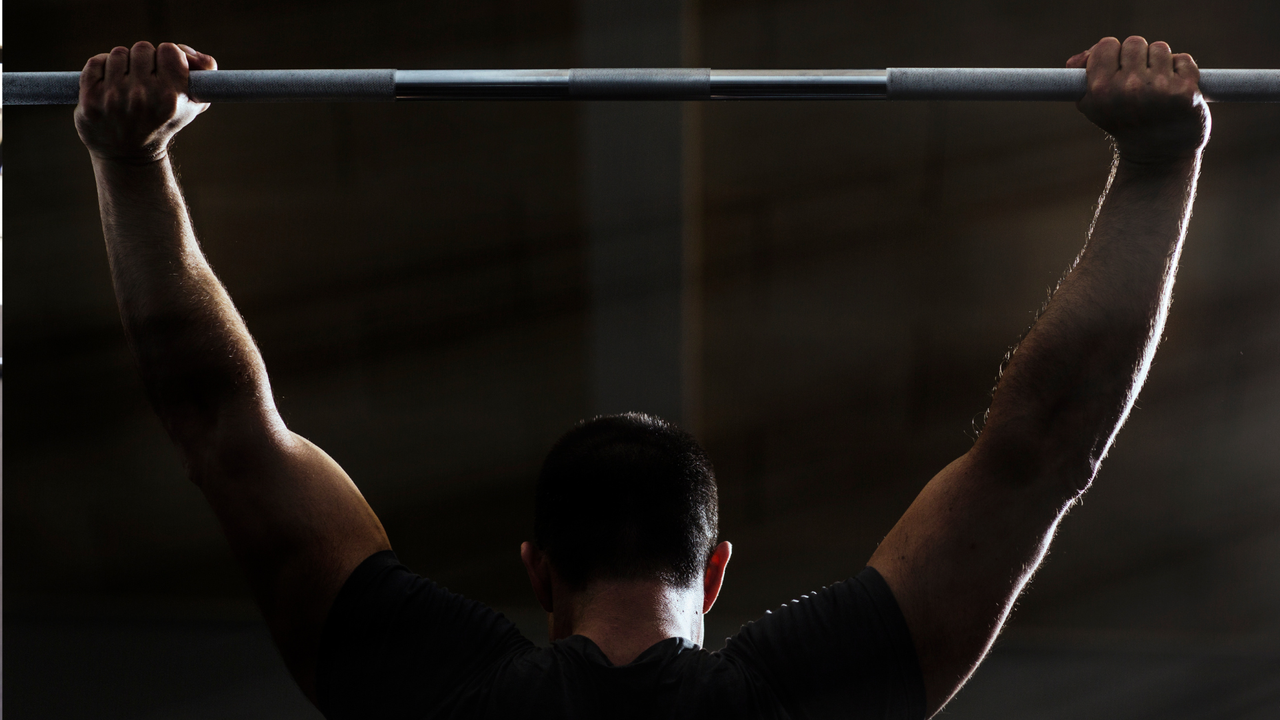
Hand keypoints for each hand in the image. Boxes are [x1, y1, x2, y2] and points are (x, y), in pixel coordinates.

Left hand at [75, 42, 216, 164]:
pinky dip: (102, 68)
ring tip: (126, 84)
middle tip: (144, 80)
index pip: (169, 50)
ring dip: (123, 64)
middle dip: (144, 61)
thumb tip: (192, 54)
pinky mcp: (90, 100)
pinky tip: (109, 84)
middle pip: (143, 48)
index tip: (164, 72)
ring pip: (119, 53)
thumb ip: (205, 72)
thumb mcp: (194, 103)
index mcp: (171, 98)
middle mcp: (143, 97)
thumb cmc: (164, 121)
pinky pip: (95, 62)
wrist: (130, 155)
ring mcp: (114, 98)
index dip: (167, 58)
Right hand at [1067, 36, 1210, 164]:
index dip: (1113, 55)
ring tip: (1157, 87)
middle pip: (1133, 43)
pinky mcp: (1186, 91)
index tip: (1118, 70)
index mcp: (1101, 90)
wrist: (1157, 156)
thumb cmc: (1124, 124)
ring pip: (1160, 48)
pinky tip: (1176, 91)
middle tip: (1139, 82)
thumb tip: (1076, 60)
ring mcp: (1159, 89)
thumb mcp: (1096, 105)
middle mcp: (1129, 88)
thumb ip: (1083, 78)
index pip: (1106, 45)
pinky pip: (1184, 60)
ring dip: (1160, 63)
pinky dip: (1182, 71)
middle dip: (1138, 58)